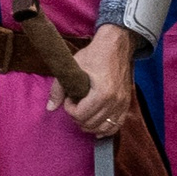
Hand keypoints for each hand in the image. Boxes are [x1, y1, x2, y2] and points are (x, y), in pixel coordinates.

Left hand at [51, 23, 133, 137]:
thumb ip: (58, 89)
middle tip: (74, 105)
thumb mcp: (73, 68)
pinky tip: (96, 128)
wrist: (116, 46)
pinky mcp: (126, 103)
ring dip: (89, 125)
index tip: (69, 98)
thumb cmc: (94, 55)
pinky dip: (106, 129)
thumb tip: (50, 108)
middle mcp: (115, 101)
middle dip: (78, 117)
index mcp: (102, 93)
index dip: (69, 109)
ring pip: (103, 128)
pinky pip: (117, 125)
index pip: (81, 115)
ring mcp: (123, 103)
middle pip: (91, 123)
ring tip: (83, 113)